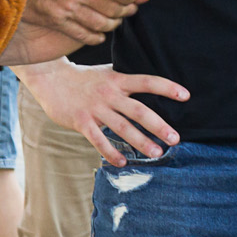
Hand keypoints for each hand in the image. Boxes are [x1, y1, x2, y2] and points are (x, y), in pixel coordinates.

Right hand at [1, 0, 147, 46]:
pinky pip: (82, 34)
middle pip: (113, 7)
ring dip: (113, 23)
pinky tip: (98, 35)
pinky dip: (95, 36)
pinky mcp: (54, 21)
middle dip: (126, 8)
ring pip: (101, 23)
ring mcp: (67, 9)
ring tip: (117, 21)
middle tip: (131, 8)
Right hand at [24, 60, 189, 164]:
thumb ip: (125, 81)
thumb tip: (150, 86)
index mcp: (118, 80)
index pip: (147, 81)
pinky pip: (98, 140)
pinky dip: (110, 152)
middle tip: (175, 138)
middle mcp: (109, 94)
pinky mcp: (81, 121)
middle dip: (158, 125)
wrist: (50, 79)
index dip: (167, 87)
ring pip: (121, 127)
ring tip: (157, 153)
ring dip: (141, 142)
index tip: (186, 96)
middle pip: (138, 110)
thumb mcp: (106, 73)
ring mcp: (95, 108)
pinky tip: (122, 163)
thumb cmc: (83, 79)